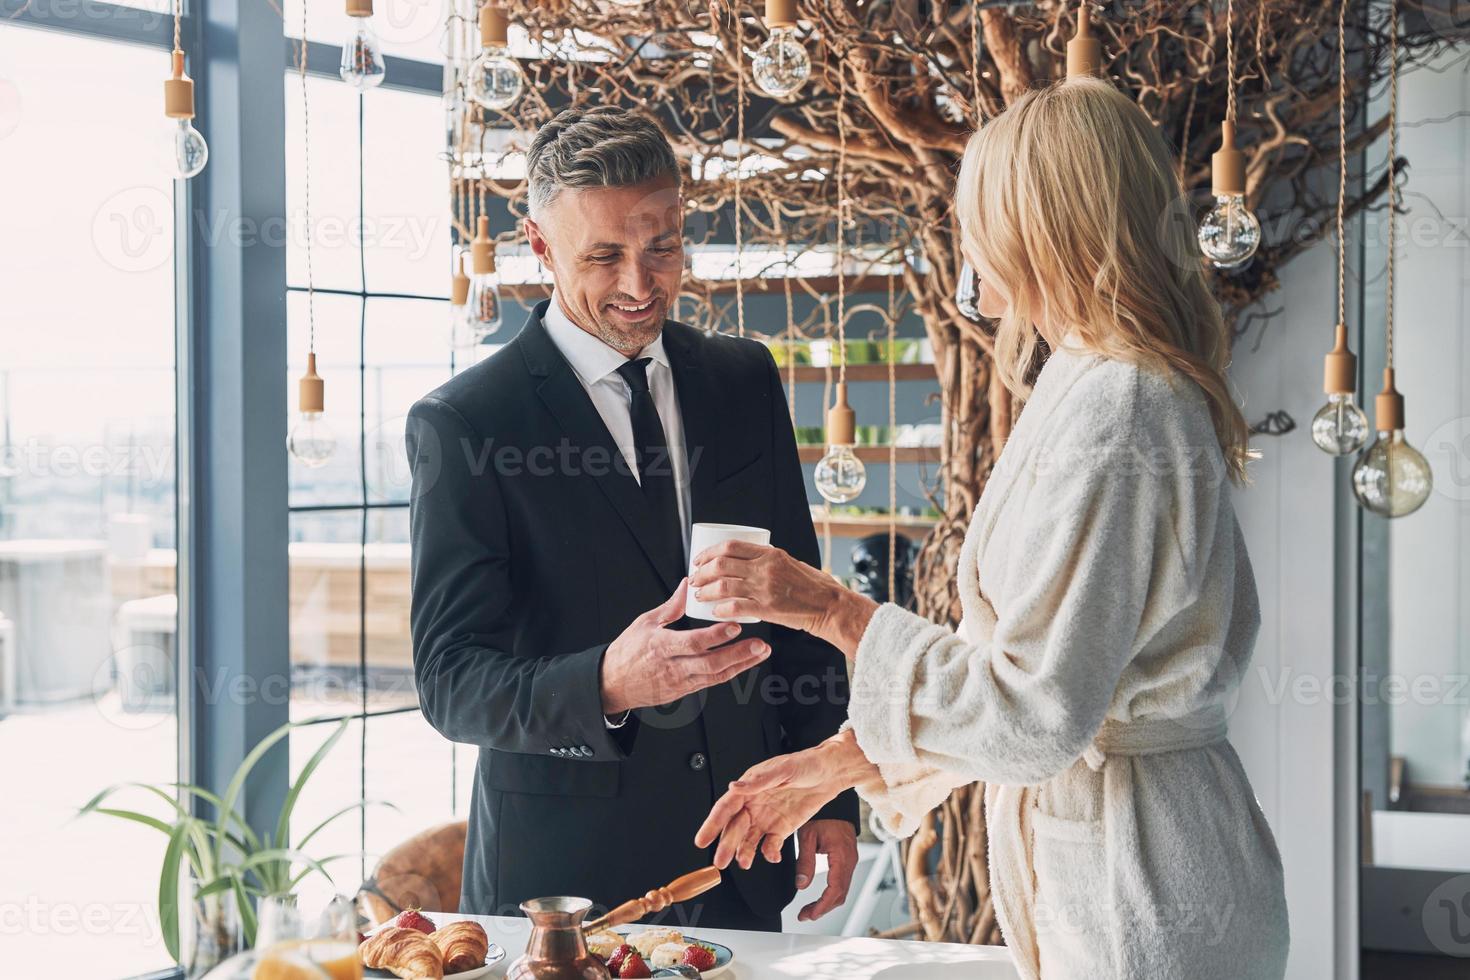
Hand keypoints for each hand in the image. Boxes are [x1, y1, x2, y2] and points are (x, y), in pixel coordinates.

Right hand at [601, 579, 770, 714]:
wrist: (613, 683)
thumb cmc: (628, 650)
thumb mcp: (645, 622)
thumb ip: (671, 606)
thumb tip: (688, 584)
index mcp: (661, 646)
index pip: (693, 642)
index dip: (716, 636)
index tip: (735, 626)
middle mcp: (673, 666)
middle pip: (711, 663)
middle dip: (738, 654)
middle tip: (760, 644)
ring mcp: (680, 682)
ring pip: (716, 675)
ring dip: (741, 664)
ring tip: (761, 652)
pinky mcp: (684, 690)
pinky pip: (712, 682)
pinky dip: (731, 671)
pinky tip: (746, 662)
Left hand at [686, 541, 836, 632]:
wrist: (830, 606)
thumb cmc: (815, 586)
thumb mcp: (792, 562)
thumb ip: (770, 562)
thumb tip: (749, 562)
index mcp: (771, 554)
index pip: (731, 546)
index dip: (709, 552)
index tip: (699, 559)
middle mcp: (765, 568)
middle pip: (721, 565)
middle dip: (702, 571)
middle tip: (695, 578)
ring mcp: (765, 589)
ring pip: (723, 586)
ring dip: (705, 591)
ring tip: (699, 595)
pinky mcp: (767, 609)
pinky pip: (735, 607)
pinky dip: (720, 609)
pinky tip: (714, 611)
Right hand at [695, 731, 873, 872]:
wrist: (831, 773)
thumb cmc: (806, 764)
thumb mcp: (783, 769)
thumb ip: (759, 780)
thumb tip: (735, 787)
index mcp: (750, 787)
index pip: (725, 807)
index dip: (712, 823)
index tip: (702, 839)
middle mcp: (754, 804)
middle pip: (734, 828)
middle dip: (726, 845)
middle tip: (720, 861)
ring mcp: (767, 817)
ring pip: (749, 839)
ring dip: (744, 852)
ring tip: (744, 863)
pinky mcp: (782, 828)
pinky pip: (770, 844)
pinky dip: (769, 853)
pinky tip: (771, 856)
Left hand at [794, 819, 858, 921]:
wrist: (835, 805)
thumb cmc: (822, 816)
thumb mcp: (807, 836)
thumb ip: (804, 862)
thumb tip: (801, 886)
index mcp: (842, 856)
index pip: (835, 889)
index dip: (822, 905)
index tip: (809, 915)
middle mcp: (850, 861)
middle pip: (840, 895)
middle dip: (823, 909)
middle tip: (805, 915)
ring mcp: (851, 861)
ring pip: (842, 891)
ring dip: (826, 903)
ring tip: (809, 910)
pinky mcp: (847, 860)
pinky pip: (842, 883)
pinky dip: (831, 894)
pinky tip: (820, 898)